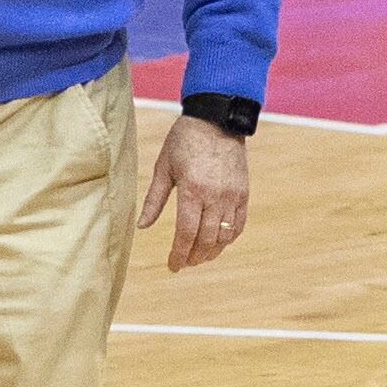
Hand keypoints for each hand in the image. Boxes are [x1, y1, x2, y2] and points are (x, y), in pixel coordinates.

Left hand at [138, 115, 248, 270]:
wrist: (216, 120)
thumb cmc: (184, 141)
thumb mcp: (163, 168)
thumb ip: (154, 200)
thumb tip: (143, 226)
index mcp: (192, 190)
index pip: (186, 233)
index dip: (179, 254)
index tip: (173, 266)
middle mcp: (215, 196)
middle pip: (206, 239)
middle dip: (194, 257)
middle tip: (184, 263)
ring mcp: (232, 195)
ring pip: (224, 236)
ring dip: (212, 251)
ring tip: (200, 257)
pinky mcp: (243, 193)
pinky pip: (238, 224)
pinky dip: (228, 238)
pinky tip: (218, 242)